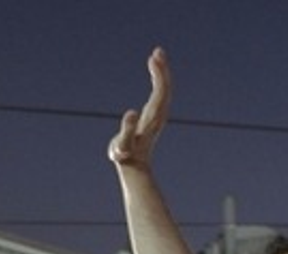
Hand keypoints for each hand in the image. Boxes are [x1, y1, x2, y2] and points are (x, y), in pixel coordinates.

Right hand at [109, 47, 169, 170]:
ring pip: (164, 90)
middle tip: (157, 51)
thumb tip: (131, 113)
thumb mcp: (122, 146)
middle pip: (165, 88)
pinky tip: (155, 71)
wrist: (135, 168)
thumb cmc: (125, 156)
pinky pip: (160, 93)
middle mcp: (158, 114)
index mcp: (152, 117)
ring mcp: (158, 115)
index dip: (158, 75)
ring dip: (162, 72)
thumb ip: (126, 130)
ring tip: (156, 56)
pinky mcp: (155, 116)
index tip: (153, 59)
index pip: (159, 92)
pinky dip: (159, 80)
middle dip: (162, 69)